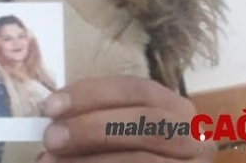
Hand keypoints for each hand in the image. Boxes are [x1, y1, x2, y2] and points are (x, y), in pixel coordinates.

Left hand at [38, 75, 216, 161]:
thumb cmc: (127, 153)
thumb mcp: (117, 131)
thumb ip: (94, 120)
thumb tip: (52, 119)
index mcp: (176, 109)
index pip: (136, 89)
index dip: (91, 94)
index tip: (51, 106)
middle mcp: (194, 136)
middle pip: (145, 122)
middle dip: (92, 127)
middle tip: (51, 138)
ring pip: (141, 159)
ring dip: (90, 161)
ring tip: (51, 162)